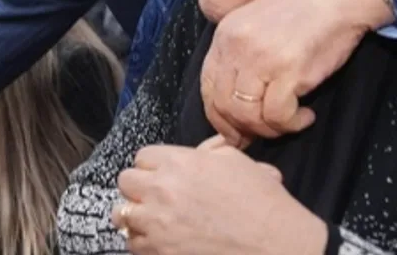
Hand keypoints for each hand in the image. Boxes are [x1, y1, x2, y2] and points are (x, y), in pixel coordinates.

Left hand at [112, 144, 327, 254]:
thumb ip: (209, 152)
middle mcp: (161, 190)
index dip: (153, 166)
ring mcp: (157, 224)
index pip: (142, 157)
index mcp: (179, 162)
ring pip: (122, 215)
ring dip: (136, 216)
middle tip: (155, 197)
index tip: (163, 175)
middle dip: (139, 188)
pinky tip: (160, 242)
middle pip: (125, 182)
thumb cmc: (262, 201)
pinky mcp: (159, 252)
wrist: (275, 244)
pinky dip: (143, 243)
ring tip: (153, 221)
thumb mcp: (236, 161)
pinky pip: (133, 244)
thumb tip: (202, 152)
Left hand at [200, 0, 393, 145]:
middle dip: (242, 128)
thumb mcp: (256, 27)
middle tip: (264, 133)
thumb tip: (237, 105)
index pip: (207, 86)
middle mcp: (236, 47)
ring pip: (247, 115)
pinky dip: (292, 124)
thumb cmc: (303, 12)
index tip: (235, 131)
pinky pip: (278, 116)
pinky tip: (306, 116)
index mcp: (225, 35)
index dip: (218, 115)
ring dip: (269, 129)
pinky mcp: (288, 71)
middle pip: (223, 105)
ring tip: (289, 121)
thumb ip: (242, 58)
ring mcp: (260, 59)